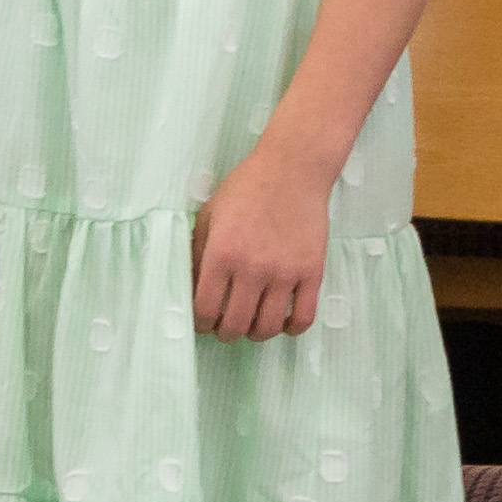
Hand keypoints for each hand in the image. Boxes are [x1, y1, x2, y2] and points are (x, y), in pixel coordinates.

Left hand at [191, 142, 333, 339]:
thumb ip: (196, 252)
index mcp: (222, 254)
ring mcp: (285, 273)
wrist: (293, 168)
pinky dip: (291, 328)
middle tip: (226, 325)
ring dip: (255, 333)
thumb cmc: (246, 188)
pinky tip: (283, 320)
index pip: (205, 310)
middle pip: (234, 325)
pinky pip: (303, 317)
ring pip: (267, 327)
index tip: (204, 321)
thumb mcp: (209, 215)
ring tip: (252, 322)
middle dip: (225, 332)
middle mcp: (252, 269)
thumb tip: (189, 289)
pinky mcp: (312, 272)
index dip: (201, 323)